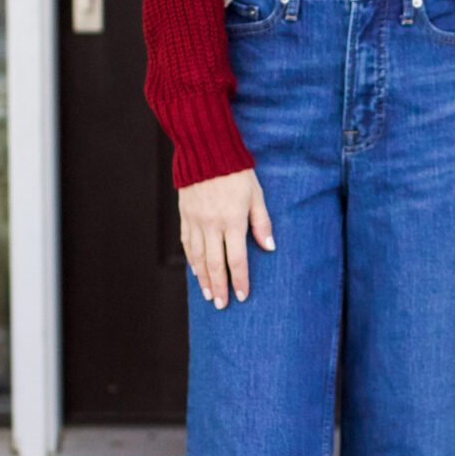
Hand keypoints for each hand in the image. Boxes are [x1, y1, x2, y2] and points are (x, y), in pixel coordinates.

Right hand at [179, 167, 274, 306]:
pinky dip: (191, 260)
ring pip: (198, 257)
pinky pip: (187, 243)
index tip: (242, 296)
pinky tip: (195, 270)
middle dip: (219, 287)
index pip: (236, 259)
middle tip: (221, 305)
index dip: (239, 280)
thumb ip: (261, 222)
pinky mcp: (185, 215)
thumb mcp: (256, 195)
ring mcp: (196, 221)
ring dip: (203, 278)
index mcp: (232, 220)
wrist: (205, 150)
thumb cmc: (236, 172)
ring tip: (208, 294)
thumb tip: (269, 247)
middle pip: (214, 264)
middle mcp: (212, 225)